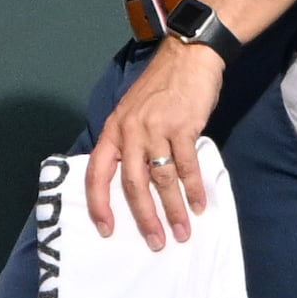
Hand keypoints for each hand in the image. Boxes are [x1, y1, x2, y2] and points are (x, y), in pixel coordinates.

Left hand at [90, 39, 223, 248]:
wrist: (190, 55)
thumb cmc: (162, 84)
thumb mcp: (133, 110)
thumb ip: (129, 141)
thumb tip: (133, 180)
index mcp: (114, 129)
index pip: (97, 173)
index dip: (99, 204)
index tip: (107, 230)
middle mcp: (131, 131)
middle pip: (132, 184)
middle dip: (144, 218)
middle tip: (154, 242)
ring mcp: (157, 128)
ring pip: (162, 180)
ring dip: (173, 210)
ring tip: (181, 232)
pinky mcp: (183, 127)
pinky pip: (187, 166)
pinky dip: (193, 189)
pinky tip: (199, 205)